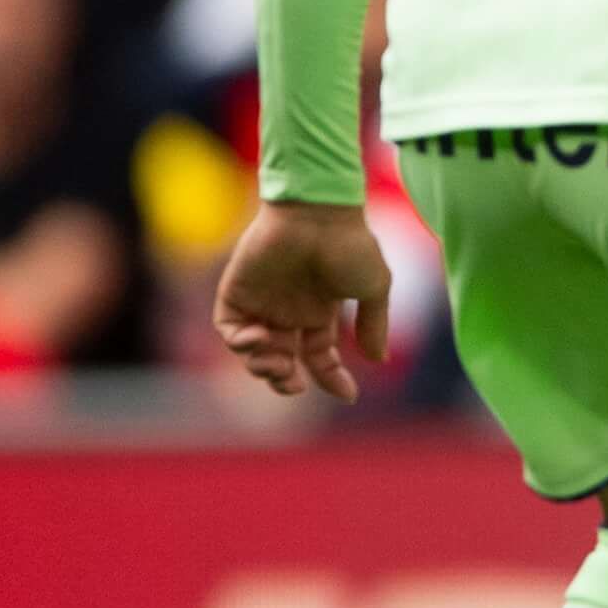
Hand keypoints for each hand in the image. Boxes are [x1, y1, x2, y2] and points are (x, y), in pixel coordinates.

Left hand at [212, 201, 392, 402]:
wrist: (318, 213)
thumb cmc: (350, 245)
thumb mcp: (374, 288)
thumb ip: (374, 325)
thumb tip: (378, 360)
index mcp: (319, 311)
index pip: (320, 356)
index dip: (331, 377)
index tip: (347, 395)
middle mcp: (288, 310)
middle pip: (282, 359)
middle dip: (284, 379)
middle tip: (294, 384)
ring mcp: (261, 302)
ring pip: (253, 352)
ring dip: (263, 366)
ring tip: (279, 361)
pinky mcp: (236, 291)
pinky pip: (229, 329)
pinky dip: (242, 342)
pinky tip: (262, 338)